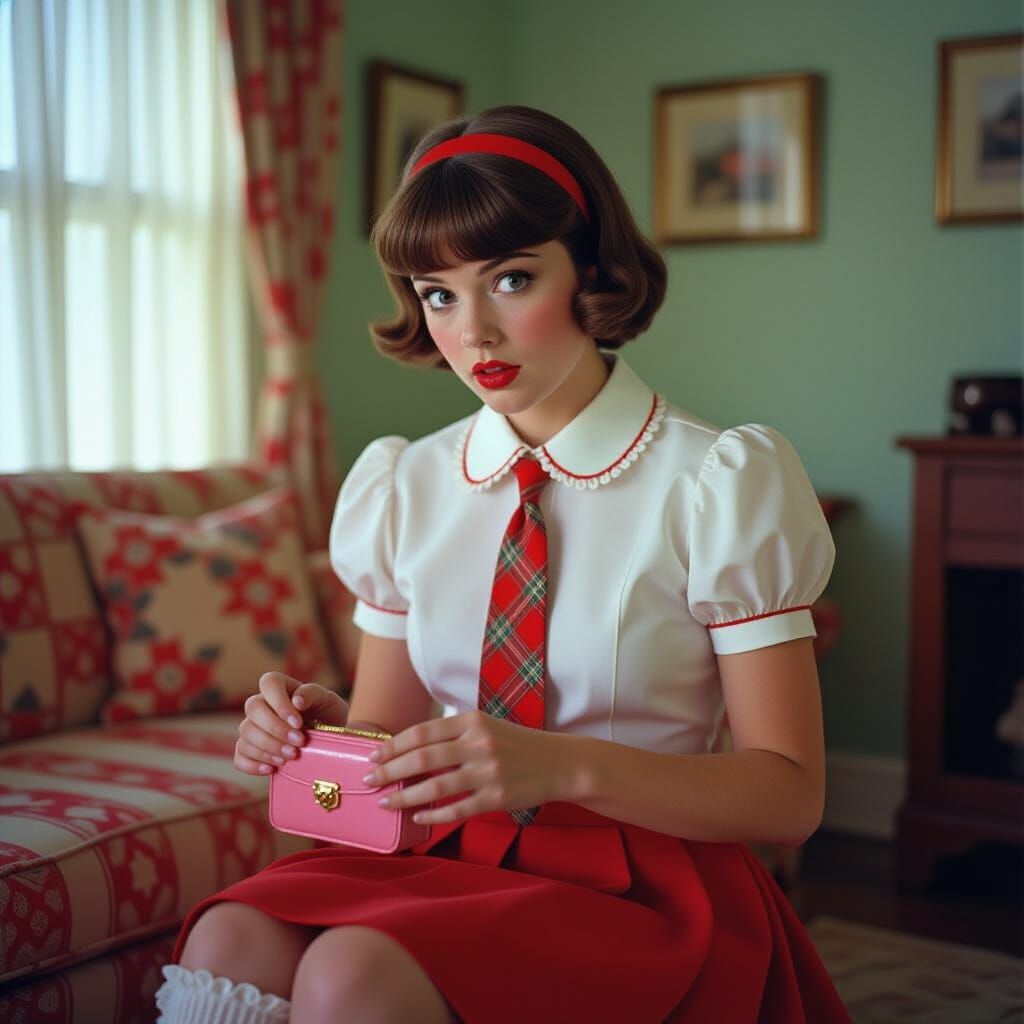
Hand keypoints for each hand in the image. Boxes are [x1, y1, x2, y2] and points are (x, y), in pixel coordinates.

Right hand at [234, 671, 348, 775]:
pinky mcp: (249, 748)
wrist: (327, 739)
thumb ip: (313, 694)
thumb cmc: (327, 714)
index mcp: (281, 686)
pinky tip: (272, 769)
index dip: (280, 703)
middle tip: (299, 743)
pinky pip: (238, 756)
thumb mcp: (329, 701)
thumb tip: (296, 701)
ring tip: (291, 756)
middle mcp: (263, 703)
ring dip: (268, 747)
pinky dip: (252, 764)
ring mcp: (253, 726)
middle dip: (275, 729)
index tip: (298, 723)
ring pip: (246, 732)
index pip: (269, 683)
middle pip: (253, 708)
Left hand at [362, 710, 562, 824]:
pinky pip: (457, 809)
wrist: (559, 763)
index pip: (423, 732)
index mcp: (473, 721)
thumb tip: (408, 748)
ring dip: (404, 796)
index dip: (394, 745)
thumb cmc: (516, 744)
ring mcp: (488, 772)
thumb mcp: (486, 726)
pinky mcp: (497, 798)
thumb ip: (453, 733)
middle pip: (422, 758)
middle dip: (389, 770)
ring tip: (384, 801)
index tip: (373, 755)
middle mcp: (479, 744)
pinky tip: (417, 817)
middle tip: (368, 779)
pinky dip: (433, 815)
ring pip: (435, 787)